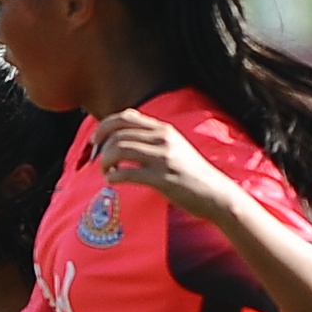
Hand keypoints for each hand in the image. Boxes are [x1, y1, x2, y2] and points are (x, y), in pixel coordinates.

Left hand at [92, 109, 232, 220]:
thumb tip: (120, 139)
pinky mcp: (161, 178)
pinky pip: (127, 172)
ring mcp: (163, 158)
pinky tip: (113, 181)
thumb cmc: (191, 175)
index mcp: (164, 129)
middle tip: (96, 160)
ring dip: (104, 161)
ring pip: (118, 149)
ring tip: (106, 171)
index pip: (125, 117)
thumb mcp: (174, 148)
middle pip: (117, 133)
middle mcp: (163, 139)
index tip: (95, 141)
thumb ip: (152, 140)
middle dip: (100, 147)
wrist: (216, 194)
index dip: (104, 126)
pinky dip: (113, 176)